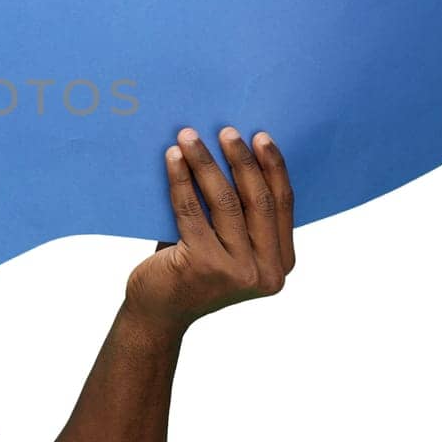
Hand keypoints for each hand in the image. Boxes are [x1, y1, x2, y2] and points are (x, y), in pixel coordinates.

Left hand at [124, 126, 295, 335]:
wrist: (158, 311)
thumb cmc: (191, 268)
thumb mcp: (227, 242)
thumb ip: (241, 212)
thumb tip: (235, 150)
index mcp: (281, 264)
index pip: (283, 205)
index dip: (273, 167)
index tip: (260, 136)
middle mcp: (266, 272)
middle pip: (258, 200)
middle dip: (241, 159)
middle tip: (225, 130)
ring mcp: (237, 272)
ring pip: (226, 202)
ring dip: (206, 163)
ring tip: (189, 137)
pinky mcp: (204, 266)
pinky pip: (192, 210)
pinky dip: (181, 180)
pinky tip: (173, 159)